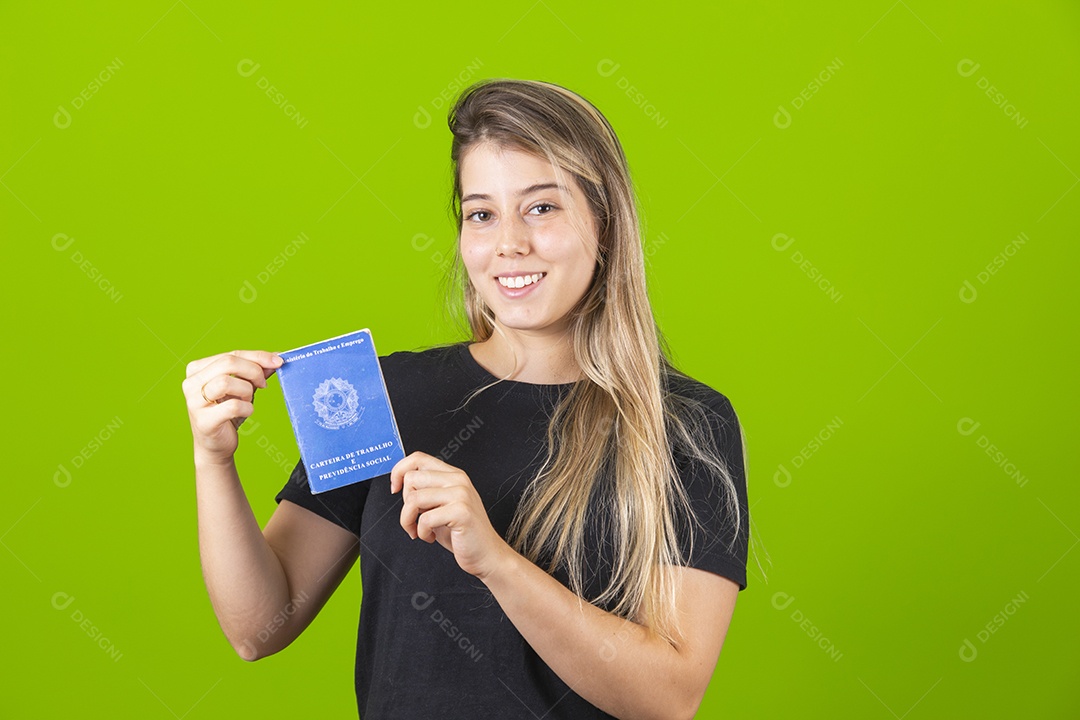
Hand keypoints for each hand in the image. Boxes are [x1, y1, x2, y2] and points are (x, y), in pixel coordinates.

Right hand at [182, 350, 282, 462]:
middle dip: (253, 371)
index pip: (231, 354)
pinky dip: (247, 408)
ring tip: (248, 400)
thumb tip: (275, 358)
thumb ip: (255, 372)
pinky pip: (232, 406)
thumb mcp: (242, 387)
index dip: (257, 356)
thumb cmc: (228, 412)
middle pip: (228, 363)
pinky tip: (246, 412)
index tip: (278, 361)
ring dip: (246, 390)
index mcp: (197, 369)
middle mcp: (191, 383)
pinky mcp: (204, 421)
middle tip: (264, 384)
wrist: (216, 445)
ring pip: (226, 382)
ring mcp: (194, 402)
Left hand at [390, 451, 511, 579]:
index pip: (418, 458)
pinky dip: (421, 532)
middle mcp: (458, 480)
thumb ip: (426, 491)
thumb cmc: (463, 533)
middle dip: (404, 503)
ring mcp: (461, 494)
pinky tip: (430, 537)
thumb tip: (400, 483)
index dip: (399, 471)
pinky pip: (424, 519)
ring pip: (414, 498)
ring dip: (409, 520)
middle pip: (411, 478)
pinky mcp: (461, 511)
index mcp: (453, 475)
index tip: (395, 489)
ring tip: (419, 531)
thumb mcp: (441, 506)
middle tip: (414, 519)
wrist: (486, 554)